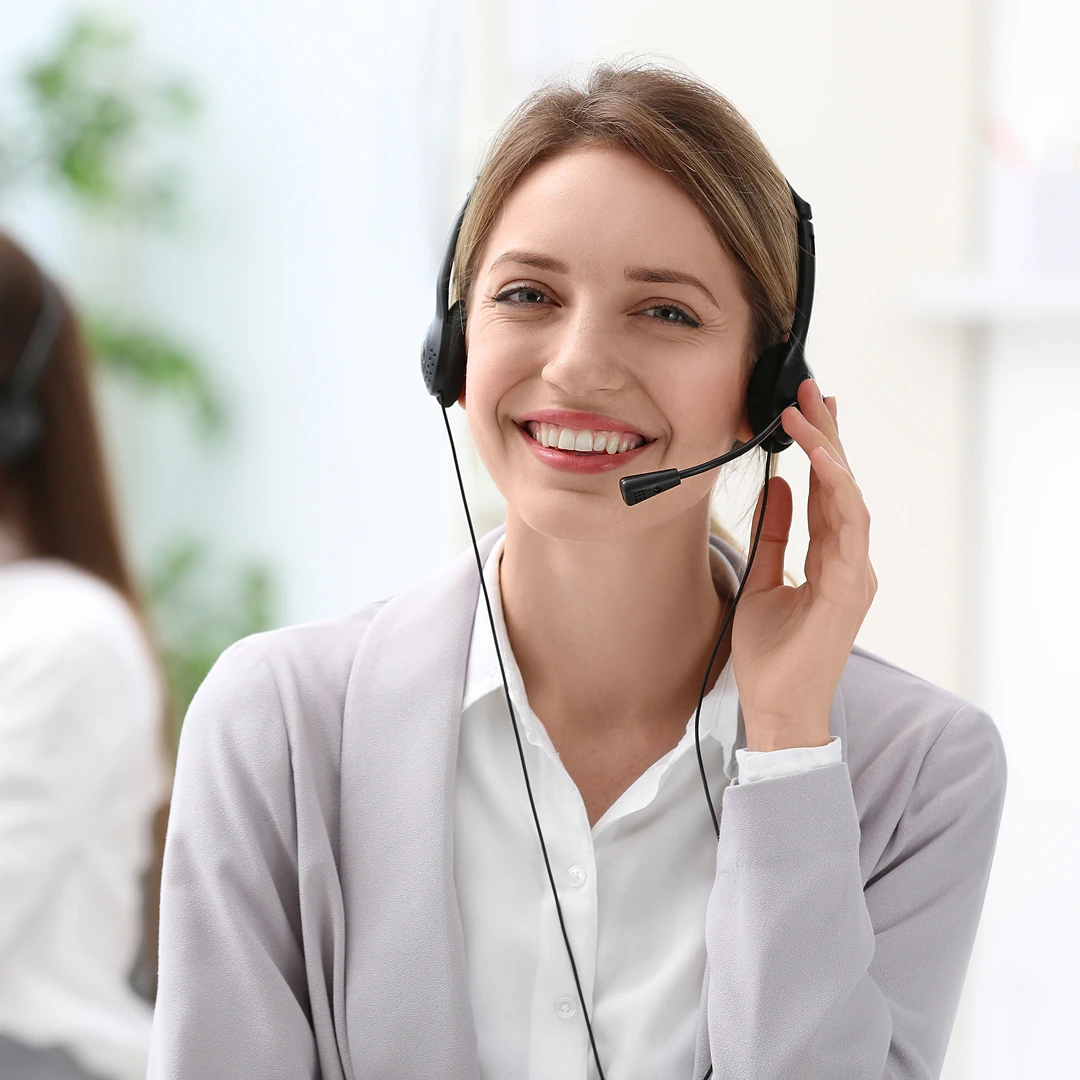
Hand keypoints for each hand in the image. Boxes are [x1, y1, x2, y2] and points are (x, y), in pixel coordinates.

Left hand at [731, 378, 876, 751]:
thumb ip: (774, 536)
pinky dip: (836, 491)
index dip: (819, 449)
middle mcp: (849, 563)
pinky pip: (846, 530)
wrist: (776, 710)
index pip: (827, 493)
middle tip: (811, 389)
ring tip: (810, 411)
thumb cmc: (772, 657)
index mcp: (830, 561)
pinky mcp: (848, 590)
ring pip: (848, 499)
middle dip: (828, 434)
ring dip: (830, 451)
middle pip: (841, 486)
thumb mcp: (762, 582)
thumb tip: (777, 490)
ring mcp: (853, 575)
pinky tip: (820, 461)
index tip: (805, 408)